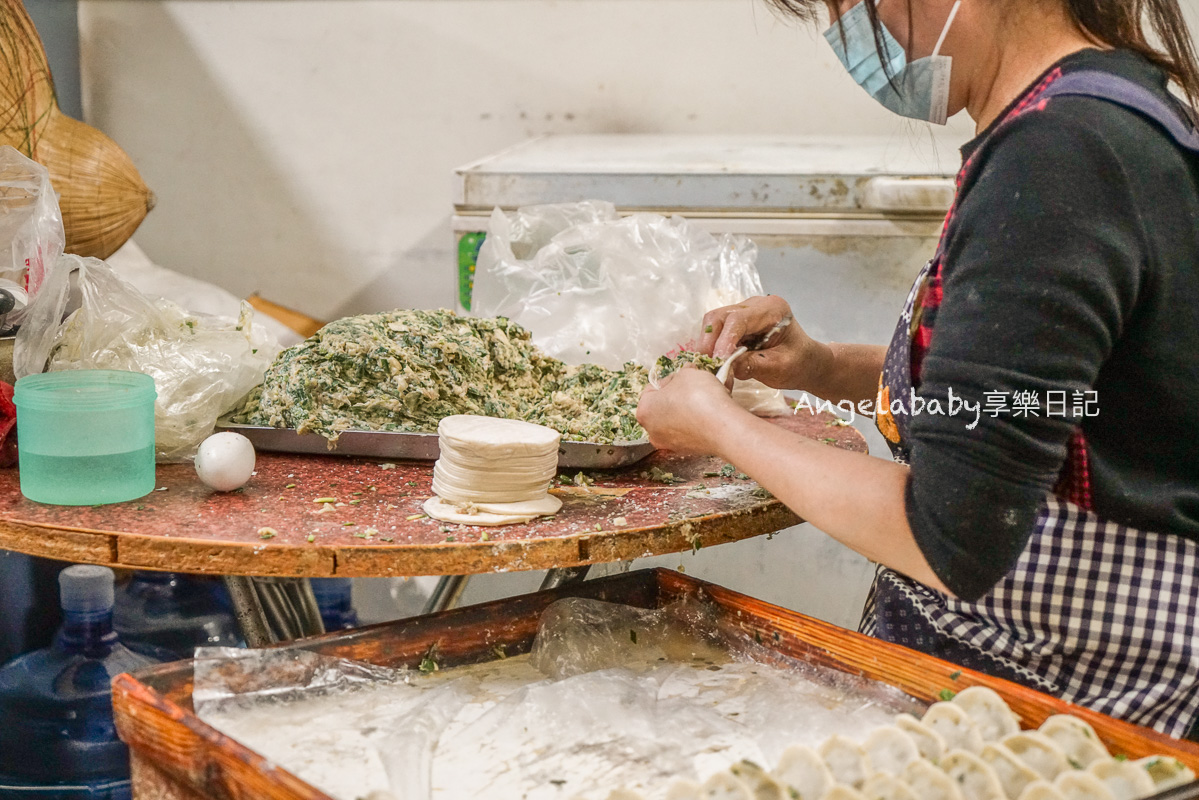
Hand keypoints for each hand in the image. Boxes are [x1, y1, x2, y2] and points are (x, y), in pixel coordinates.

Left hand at [636, 366, 742, 455]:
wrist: (724, 427)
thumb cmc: (700, 397)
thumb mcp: (687, 373)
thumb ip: (680, 374)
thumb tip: (683, 376)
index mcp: (644, 410)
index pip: (652, 389)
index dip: (668, 380)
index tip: (682, 377)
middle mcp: (652, 431)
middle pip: (662, 407)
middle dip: (676, 396)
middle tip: (693, 388)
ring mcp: (669, 444)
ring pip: (676, 421)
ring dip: (686, 410)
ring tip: (703, 400)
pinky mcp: (687, 451)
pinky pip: (689, 432)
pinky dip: (696, 424)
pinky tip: (708, 415)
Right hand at [698, 296, 829, 390]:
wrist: (805, 362)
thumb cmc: (798, 363)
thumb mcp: (779, 368)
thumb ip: (752, 365)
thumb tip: (725, 366)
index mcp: (772, 310)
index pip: (738, 320)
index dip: (724, 341)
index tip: (718, 362)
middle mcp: (755, 305)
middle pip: (719, 317)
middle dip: (709, 342)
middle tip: (707, 366)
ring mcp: (743, 312)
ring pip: (713, 324)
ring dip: (708, 346)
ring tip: (712, 367)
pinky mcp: (736, 324)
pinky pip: (716, 332)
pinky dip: (712, 349)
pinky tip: (717, 364)